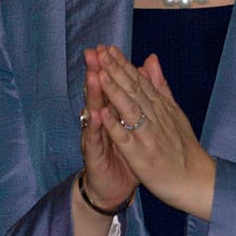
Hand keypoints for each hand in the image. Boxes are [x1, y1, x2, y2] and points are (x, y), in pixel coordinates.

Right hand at [79, 45, 138, 210]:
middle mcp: (98, 122)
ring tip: (94, 76)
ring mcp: (94, 137)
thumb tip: (143, 70)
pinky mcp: (94, 156)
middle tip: (93, 53)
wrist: (114, 188)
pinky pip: (95, 140)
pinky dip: (96, 127)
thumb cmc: (124, 154)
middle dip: (95, 73)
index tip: (108, 47)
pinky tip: (97, 115)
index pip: (109, 86)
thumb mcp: (133, 124)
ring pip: (92, 113)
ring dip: (93, 95)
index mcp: (110, 113)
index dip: (109, 67)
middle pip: (96, 94)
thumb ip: (136, 98)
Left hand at [97, 46, 216, 219]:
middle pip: (133, 90)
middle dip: (115, 71)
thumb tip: (150, 58)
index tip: (109, 49)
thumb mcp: (174, 111)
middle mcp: (156, 118)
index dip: (123, 64)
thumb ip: (160, 85)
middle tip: (100, 52)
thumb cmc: (183, 147)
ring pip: (130, 110)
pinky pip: (127, 140)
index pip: (139, 81)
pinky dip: (115, 126)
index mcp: (161, 107)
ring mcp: (149, 137)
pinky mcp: (142, 157)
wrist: (197, 180)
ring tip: (101, 74)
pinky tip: (103, 114)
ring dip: (115, 92)